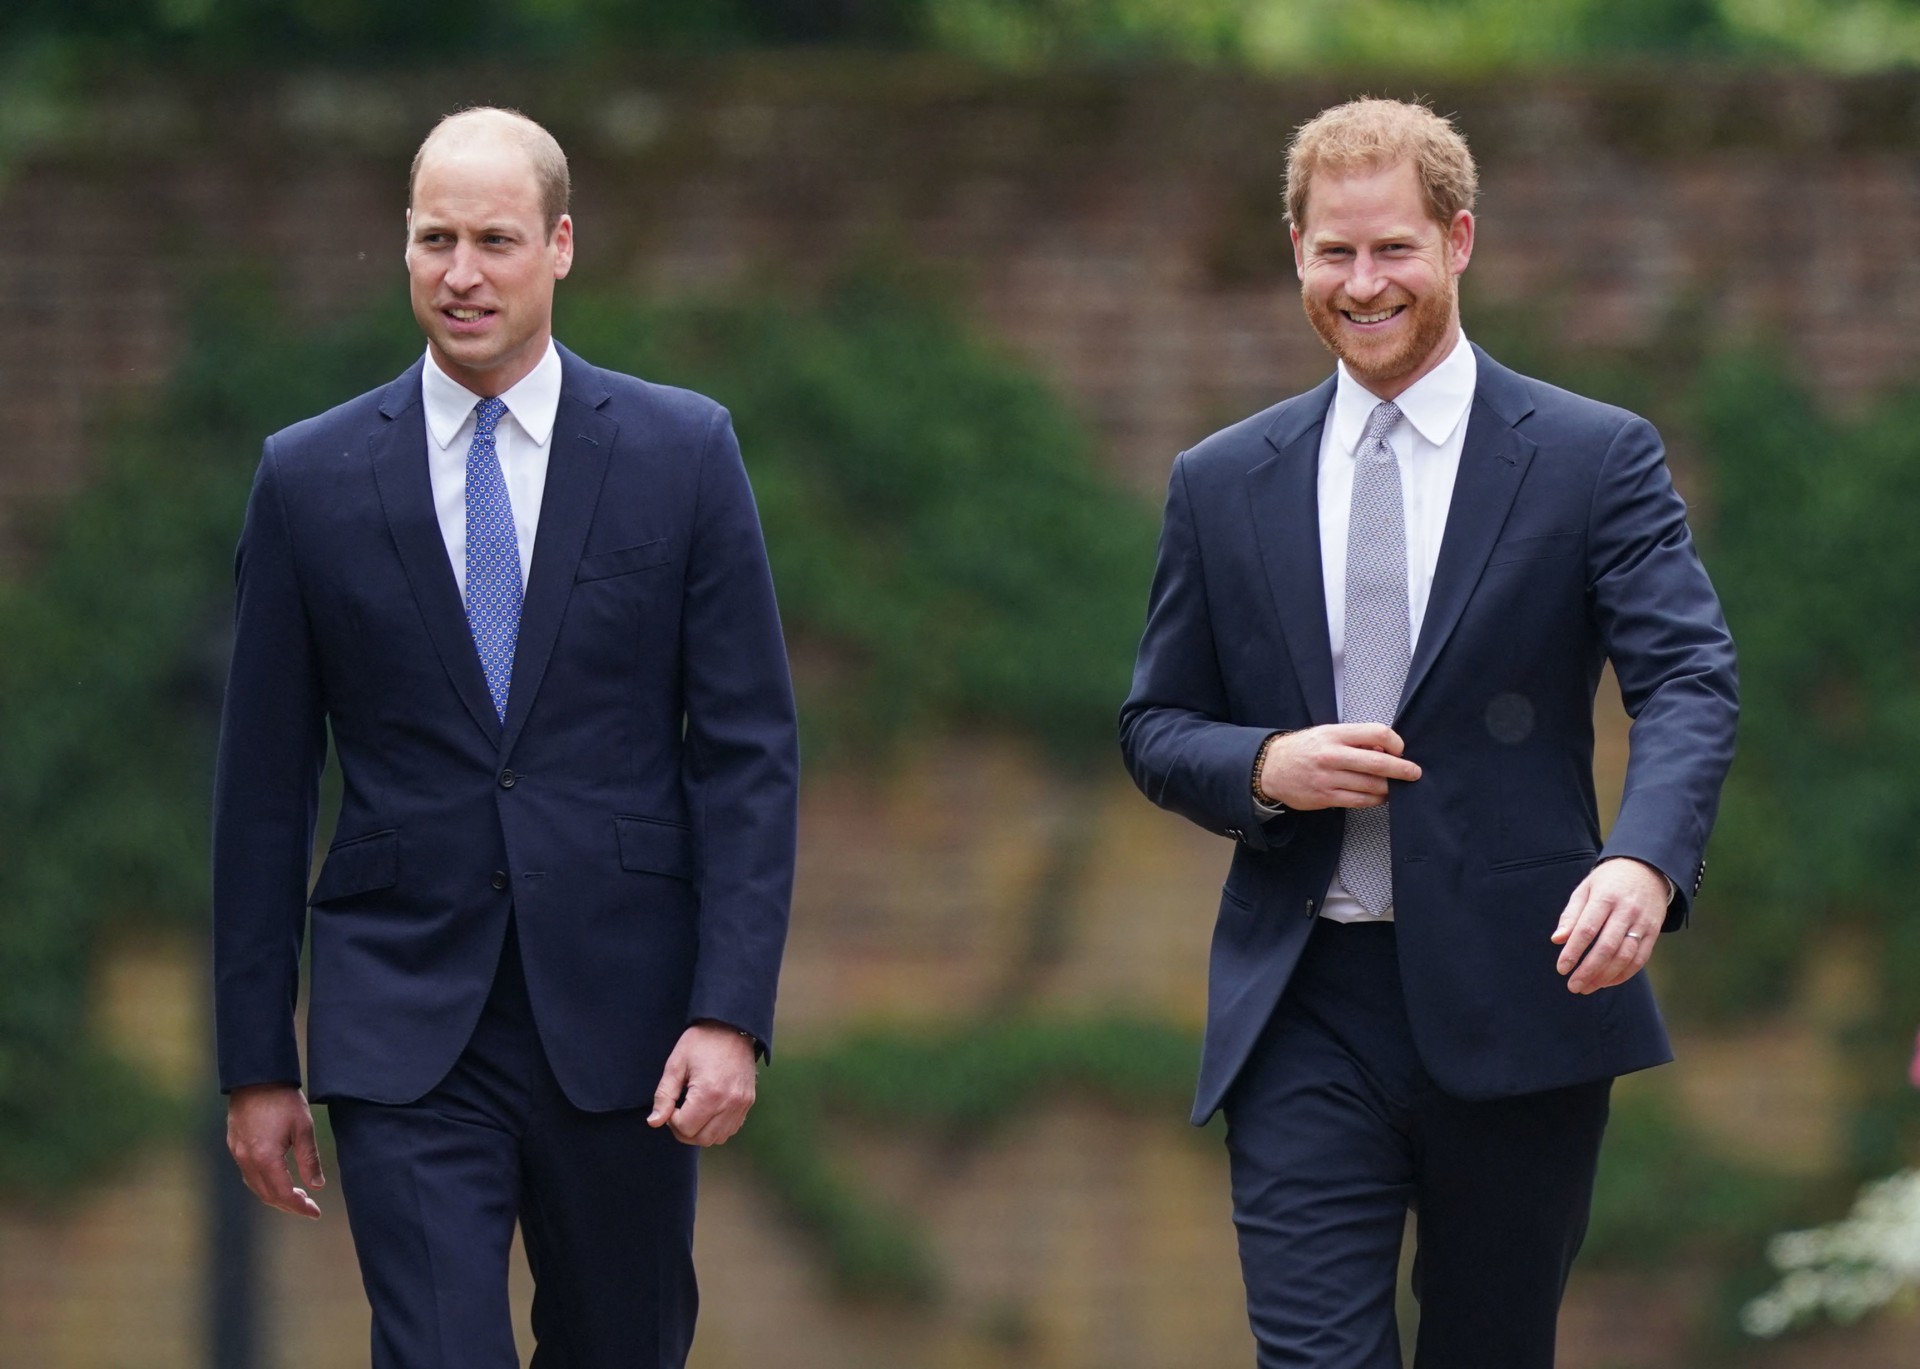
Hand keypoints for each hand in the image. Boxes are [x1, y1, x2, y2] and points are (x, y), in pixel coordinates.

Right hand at [226, 1083, 324, 1218]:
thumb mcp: (304, 1128)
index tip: (316, 1213)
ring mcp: (237, 1154)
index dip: (300, 1207)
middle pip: (267, 1195)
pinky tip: (278, 1180)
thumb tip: (316, 1185)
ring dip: (276, 1196)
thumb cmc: (283, 1100)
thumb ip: (309, 1159)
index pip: (283, 1194)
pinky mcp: (234, 1146)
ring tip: (298, 1196)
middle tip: (309, 1207)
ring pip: (256, 1187)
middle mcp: (247, 1160)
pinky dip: (264, 1183)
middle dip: (289, 1205)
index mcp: (266, 1158)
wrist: (256, 1078)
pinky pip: (248, 1174)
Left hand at [648, 1023, 757, 1145]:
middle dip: (684, 1130)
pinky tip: (708, 1111)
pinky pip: (730, 1129)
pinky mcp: (748, 1102)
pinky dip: (716, 1128)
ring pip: (717, 1138)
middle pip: (700, 1139)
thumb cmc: (701, 1042)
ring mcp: (741, 1104)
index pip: (685, 1128)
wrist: (732, 1026)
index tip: (672, 1103)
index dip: (671, 1120)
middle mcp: (729, 1103)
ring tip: (693, 1111)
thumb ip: (664, 1095)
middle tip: (678, 1110)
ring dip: (700, 1131)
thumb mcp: (676, 1064)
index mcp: (709, 1093)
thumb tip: (654, 1122)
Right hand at [1258, 724, 1421, 809]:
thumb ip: (1355, 740)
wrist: (1270, 769)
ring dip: (1389, 787)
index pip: (1377, 733)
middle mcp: (1332, 755)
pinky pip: (1360, 801)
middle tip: (1414, 773)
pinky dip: (1376, 800)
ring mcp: (1329, 778)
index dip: (1395, 742)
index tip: (1399, 749)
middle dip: (1402, 769)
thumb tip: (1385, 749)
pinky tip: (1379, 796)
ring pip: (1372, 785)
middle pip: (1378, 762)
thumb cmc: (1303, 749)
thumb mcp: (1327, 734)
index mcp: (1335, 734)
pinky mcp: (1326, 798)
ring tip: (1393, 786)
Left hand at [1551, 858, 1667, 993]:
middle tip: (1573, 986)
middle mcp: (1626, 911)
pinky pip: (1640, 959)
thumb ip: (1571, 915)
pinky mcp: (1654, 933)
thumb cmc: (1608, 881)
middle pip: (1607, 947)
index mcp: (1605, 898)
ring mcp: (1643, 923)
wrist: (1648, 870)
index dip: (1574, 951)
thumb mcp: (1585, 889)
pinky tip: (1607, 982)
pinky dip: (1623, 975)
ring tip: (1587, 987)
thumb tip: (1557, 940)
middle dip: (1588, 970)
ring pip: (1625, 957)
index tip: (1561, 969)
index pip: (1587, 929)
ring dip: (1605, 977)